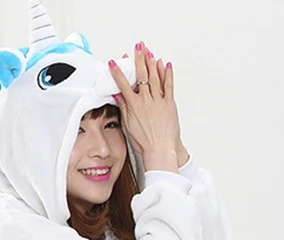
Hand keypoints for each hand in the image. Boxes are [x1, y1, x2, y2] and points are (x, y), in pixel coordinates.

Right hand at [111, 42, 186, 169]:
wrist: (160, 149)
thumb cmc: (144, 142)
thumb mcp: (128, 126)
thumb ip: (124, 108)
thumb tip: (118, 96)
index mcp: (134, 105)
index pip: (123, 84)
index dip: (118, 72)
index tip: (114, 63)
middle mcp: (146, 100)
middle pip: (141, 75)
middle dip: (138, 59)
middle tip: (137, 47)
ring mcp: (159, 100)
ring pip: (155, 76)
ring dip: (151, 62)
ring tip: (149, 51)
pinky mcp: (169, 103)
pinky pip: (168, 85)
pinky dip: (167, 73)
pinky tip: (165, 64)